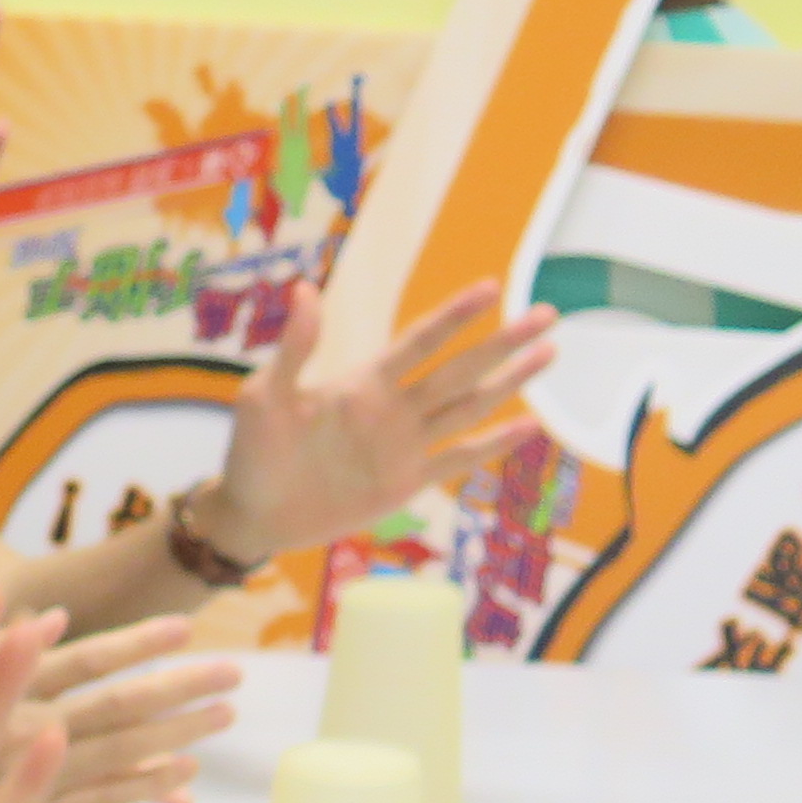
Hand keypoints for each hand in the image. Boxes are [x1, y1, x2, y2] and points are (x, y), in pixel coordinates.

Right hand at [5, 617, 244, 802]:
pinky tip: (184, 777)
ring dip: (176, 734)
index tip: (183, 628)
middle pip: (114, 705)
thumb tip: (60, 617)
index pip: (81, 661)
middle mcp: (16, 734)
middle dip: (177, 687)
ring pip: (116, 754)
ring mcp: (23, 784)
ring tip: (223, 715)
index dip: (136, 643)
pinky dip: (143, 789)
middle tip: (232, 672)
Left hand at [206, 280, 558, 565]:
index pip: (420, 342)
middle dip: (503, 342)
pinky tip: (531, 427)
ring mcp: (404, 445)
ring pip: (469, 407)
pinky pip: (458, 460)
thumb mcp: (263, 396)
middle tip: (549, 312)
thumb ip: (293, 349)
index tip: (491, 288)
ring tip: (549, 352)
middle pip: (460, 369)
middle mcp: (394, 408)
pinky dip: (493, 445)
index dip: (454, 317)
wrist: (252, 514)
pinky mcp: (407, 482)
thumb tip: (304, 290)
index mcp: (364, 383)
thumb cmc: (252, 452)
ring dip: (509, 382)